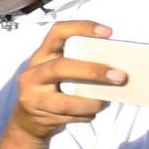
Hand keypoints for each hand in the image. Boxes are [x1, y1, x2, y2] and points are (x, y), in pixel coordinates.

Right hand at [7, 20, 119, 141]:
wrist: (29, 120)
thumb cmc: (54, 90)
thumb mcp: (60, 72)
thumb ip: (79, 64)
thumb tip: (117, 67)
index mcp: (42, 55)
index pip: (58, 32)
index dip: (81, 28)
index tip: (108, 33)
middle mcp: (33, 73)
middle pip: (60, 67)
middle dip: (92, 71)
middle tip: (120, 76)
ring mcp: (33, 95)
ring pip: (66, 101)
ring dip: (92, 103)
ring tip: (104, 102)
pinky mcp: (39, 114)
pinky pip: (69, 116)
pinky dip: (86, 115)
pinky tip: (89, 113)